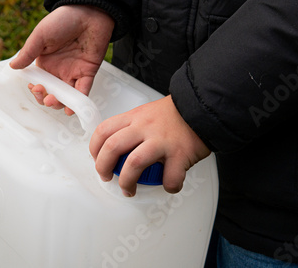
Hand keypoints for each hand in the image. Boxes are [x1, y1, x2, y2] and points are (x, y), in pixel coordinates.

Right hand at [10, 5, 113, 114]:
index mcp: (45, 62)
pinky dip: (77, 102)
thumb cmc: (64, 19)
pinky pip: (83, 91)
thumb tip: (13, 66)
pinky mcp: (88, 72)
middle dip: (46, 99)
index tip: (34, 87)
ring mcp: (73, 72)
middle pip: (51, 93)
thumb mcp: (41, 35)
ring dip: (59, 104)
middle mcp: (59, 70)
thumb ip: (28, 53)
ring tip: (54, 102)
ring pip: (66, 96)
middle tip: (45, 96)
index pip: (38, 83)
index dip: (35, 90)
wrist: (89, 11)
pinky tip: (70, 107)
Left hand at [89, 95, 210, 196]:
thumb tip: (119, 149)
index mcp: (134, 117)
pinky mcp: (180, 153)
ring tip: (129, 189)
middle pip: (112, 147)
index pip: (103, 131)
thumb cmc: (175, 114)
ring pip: (134, 164)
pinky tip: (169, 185)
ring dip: (127, 181)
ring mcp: (162, 141)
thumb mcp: (147, 113)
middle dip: (103, 167)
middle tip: (106, 177)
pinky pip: (170, 177)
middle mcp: (145, 127)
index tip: (97, 159)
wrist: (202, 107)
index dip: (94, 149)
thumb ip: (132, 127)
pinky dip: (168, 185)